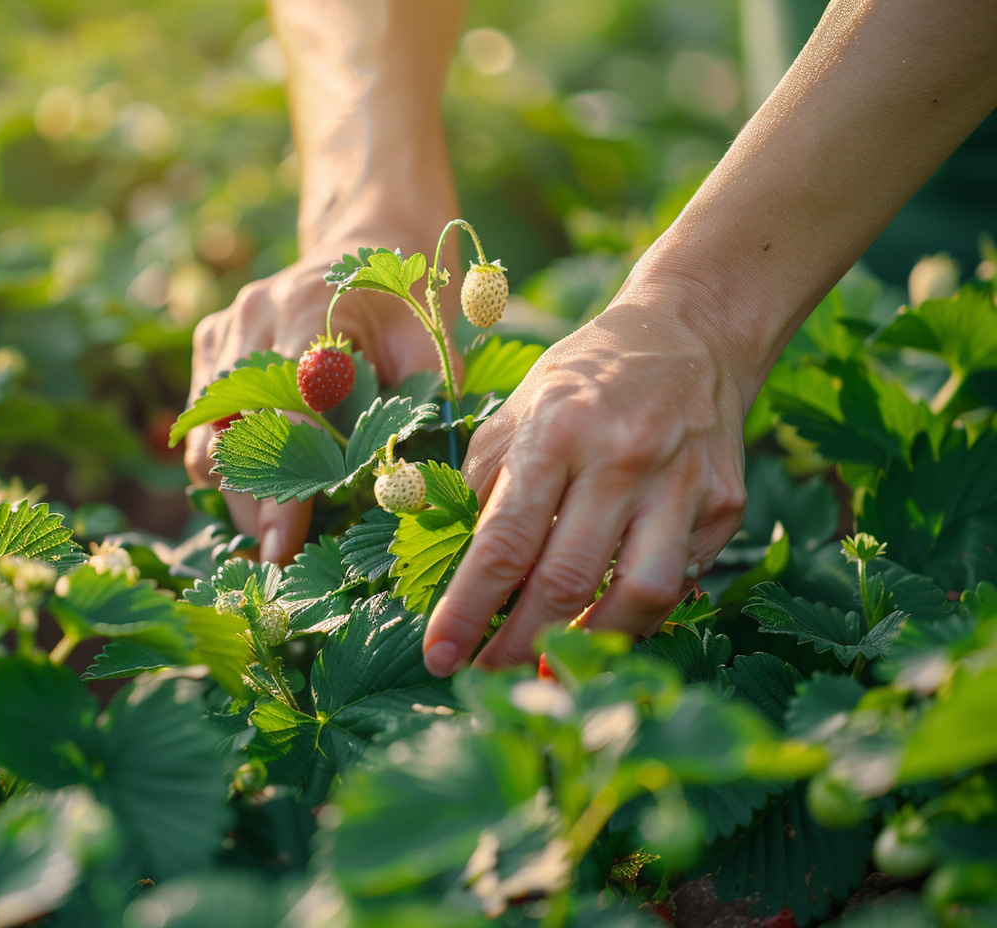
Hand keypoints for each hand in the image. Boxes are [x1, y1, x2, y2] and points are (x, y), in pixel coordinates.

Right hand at [185, 229, 460, 564]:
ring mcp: (222, 331)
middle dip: (252, 505)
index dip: (280, 486)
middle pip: (230, 434)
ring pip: (204, 437)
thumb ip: (421, 411)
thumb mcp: (433, 345)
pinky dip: (226, 465)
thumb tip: (405, 497)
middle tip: (280, 559)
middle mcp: (251, 317)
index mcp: (310, 308)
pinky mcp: (208, 346)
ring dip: (234, 492)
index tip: (280, 547)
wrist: (370, 240)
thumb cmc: (410, 299)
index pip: (282, 413)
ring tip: (272, 532)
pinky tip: (263, 490)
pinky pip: (201, 424)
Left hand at [422, 288, 749, 675]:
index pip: (504, 541)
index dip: (467, 609)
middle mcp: (622, 457)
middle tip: (487, 677)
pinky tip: (604, 625)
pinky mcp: (725, 503)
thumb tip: (453, 568)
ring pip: (638, 596)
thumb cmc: (585, 379)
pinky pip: (679, 582)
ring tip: (549, 665)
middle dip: (519, 645)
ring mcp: (682, 482)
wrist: (691, 336)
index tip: (438, 656)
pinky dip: (637, 617)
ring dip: (589, 646)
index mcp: (555, 431)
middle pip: (567, 581)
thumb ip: (484, 483)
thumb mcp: (518, 410)